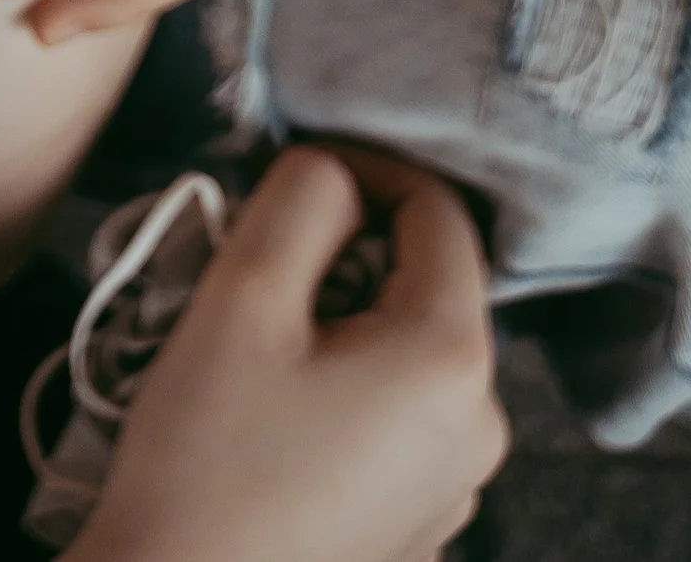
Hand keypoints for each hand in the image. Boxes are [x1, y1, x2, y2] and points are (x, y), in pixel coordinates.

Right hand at [70, 147, 506, 561]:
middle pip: (421, 284)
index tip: (286, 175)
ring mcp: (455, 486)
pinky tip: (269, 415)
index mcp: (453, 360)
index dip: (365, 167)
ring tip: (249, 346)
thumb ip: (302, 198)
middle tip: (249, 268)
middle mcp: (481, 426)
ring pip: (403, 349)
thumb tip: (336, 172)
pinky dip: (341, 384)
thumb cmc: (208, 459)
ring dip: (335, 320)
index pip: (439, 210)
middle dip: (339, 254)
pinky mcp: (419, 524)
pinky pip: (394, 415)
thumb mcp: (243, 294)